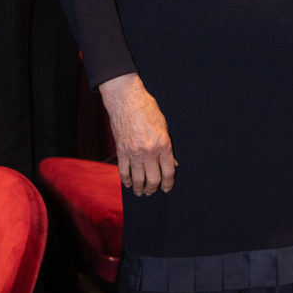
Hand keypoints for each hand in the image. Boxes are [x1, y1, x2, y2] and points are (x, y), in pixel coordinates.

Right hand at [99, 73, 176, 196]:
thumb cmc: (147, 109)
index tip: (167, 188)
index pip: (168, 171)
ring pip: (138, 178)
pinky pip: (123, 171)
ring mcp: (133, 152)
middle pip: (153, 179)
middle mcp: (149, 151)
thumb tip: (171, 163)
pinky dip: (126, 180)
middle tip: (153, 191)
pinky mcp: (121, 151)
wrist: (126, 100)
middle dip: (154, 188)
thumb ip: (167, 146)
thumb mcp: (164, 125)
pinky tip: (129, 184)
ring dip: (140, 188)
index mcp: (163, 144)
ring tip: (141, 192)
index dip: (169, 183)